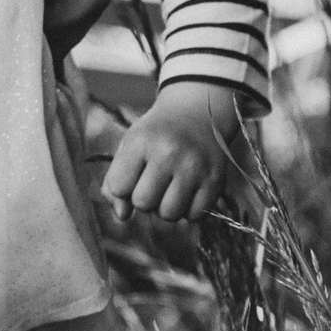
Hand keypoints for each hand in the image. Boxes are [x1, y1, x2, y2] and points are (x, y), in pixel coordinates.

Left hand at [101, 80, 244, 225]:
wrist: (198, 114)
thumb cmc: (156, 135)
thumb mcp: (129, 146)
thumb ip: (115, 182)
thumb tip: (122, 216)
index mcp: (141, 141)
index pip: (118, 187)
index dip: (122, 187)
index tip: (131, 176)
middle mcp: (168, 153)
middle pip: (143, 203)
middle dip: (144, 200)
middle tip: (152, 183)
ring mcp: (194, 167)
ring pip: (169, 214)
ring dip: (166, 209)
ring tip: (169, 190)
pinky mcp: (215, 180)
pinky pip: (194, 216)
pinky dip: (188, 212)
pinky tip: (187, 193)